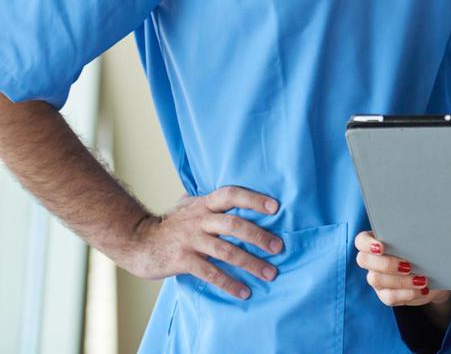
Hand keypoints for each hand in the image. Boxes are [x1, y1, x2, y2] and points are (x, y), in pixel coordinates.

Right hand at [121, 186, 282, 299]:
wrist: (136, 241)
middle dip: (259, 236)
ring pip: (226, 251)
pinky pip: (210, 273)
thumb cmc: (169, 225)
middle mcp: (199, 220)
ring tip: (270, 273)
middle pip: (234, 224)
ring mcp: (190, 240)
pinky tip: (244, 291)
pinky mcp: (182, 261)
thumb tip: (235, 193)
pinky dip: (229, 283)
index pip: (231, 194)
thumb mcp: (188, 206)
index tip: (275, 208)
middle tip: (278, 248)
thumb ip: (209, 201)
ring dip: (251, 263)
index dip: (253, 199)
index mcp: (204, 204)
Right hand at [354, 231, 450, 313]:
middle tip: (408, 265)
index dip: (367, 243)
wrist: (437, 273)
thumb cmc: (427, 250)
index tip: (382, 247)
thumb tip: (427, 232)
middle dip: (386, 263)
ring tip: (422, 279)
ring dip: (401, 280)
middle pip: (363, 260)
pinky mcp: (385, 294)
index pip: (361, 240)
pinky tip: (422, 289)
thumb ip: (417, 235)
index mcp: (378, 241)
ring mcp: (377, 279)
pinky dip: (407, 293)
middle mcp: (373, 260)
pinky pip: (389, 297)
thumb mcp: (424, 241)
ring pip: (376, 280)